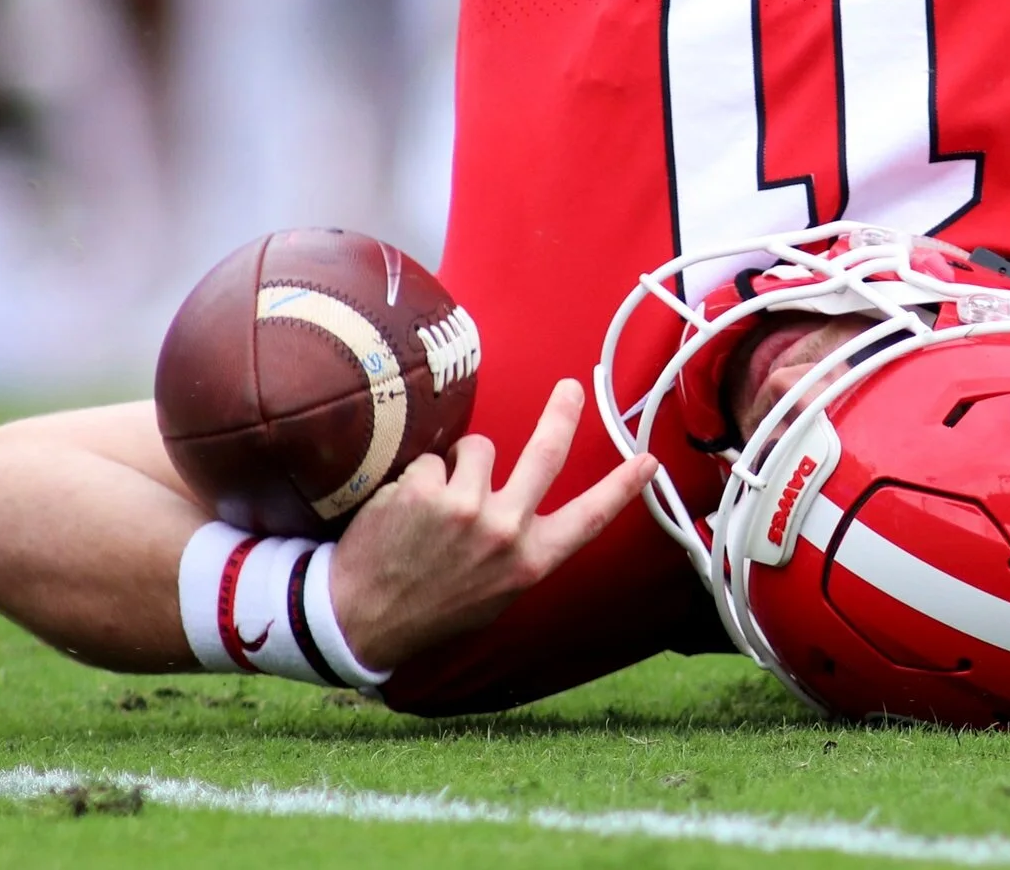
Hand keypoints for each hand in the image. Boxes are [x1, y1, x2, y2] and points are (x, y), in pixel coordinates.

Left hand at [330, 379, 658, 671]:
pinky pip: (431, 459)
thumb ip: (519, 546)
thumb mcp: (496, 591)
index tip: (647, 462)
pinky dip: (417, 478)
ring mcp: (465, 506)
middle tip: (570, 389)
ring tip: (437, 498)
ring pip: (478, 448)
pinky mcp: (425, 489)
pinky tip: (403, 511)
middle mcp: (505, 530)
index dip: (623, 486)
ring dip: (460, 463)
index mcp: (530, 561)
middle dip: (562, 414)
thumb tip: (528, 503)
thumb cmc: (433, 606)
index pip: (589, 517)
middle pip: (546, 453)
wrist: (362, 620)